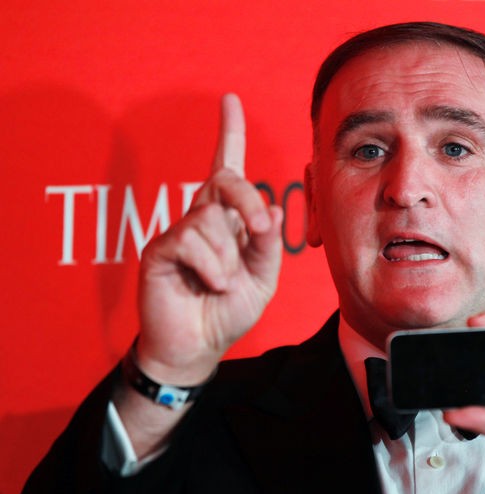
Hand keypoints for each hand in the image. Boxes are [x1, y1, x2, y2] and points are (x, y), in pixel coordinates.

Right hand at [136, 94, 282, 384]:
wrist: (198, 348)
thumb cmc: (229, 311)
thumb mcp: (262, 279)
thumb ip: (267, 246)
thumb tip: (272, 207)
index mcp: (228, 221)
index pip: (227, 169)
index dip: (229, 134)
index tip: (230, 100)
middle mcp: (202, 219)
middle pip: (225, 180)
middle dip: (247, 199)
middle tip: (260, 227)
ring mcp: (178, 232)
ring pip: (210, 217)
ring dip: (228, 256)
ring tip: (223, 284)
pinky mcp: (158, 249)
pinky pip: (190, 240)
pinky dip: (211, 266)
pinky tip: (210, 285)